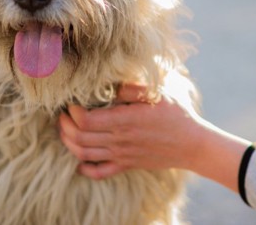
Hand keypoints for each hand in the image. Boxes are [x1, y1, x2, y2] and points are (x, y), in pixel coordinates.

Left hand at [58, 83, 203, 178]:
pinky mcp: (127, 164)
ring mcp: (121, 155)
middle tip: (63, 115)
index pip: (85, 121)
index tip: (72, 102)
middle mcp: (119, 140)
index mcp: (124, 120)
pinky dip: (84, 168)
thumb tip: (109, 84)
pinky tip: (80, 159)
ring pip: (84, 154)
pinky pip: (99, 172)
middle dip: (65, 126)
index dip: (73, 112)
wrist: (192, 144)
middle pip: (79, 137)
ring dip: (69, 143)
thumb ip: (130, 89)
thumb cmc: (176, 114)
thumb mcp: (156, 93)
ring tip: (67, 130)